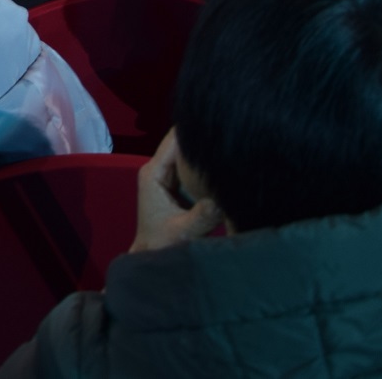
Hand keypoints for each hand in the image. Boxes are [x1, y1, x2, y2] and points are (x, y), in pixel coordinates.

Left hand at [129, 129, 219, 252]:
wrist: (152, 255)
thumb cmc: (162, 244)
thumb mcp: (185, 231)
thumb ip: (204, 215)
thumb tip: (225, 198)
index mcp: (154, 173)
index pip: (173, 140)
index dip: (193, 131)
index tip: (217, 126)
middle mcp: (158, 169)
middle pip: (181, 143)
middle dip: (202, 140)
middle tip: (230, 136)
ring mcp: (167, 176)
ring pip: (188, 155)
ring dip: (205, 152)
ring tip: (230, 147)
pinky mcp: (176, 184)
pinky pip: (192, 168)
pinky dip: (205, 166)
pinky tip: (224, 164)